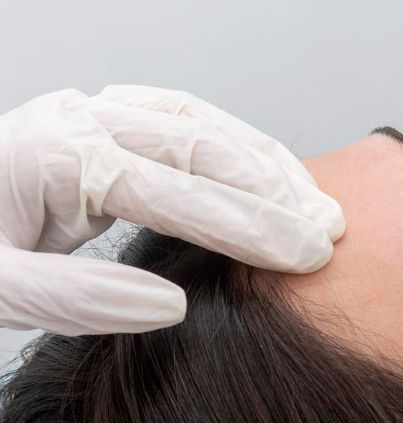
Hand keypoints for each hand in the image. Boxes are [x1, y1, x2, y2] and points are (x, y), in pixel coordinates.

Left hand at [0, 85, 344, 334]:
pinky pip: (180, 122)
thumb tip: (171, 307)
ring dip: (262, 163)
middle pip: (198, 142)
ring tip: (316, 206)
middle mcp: (75, 120)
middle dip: (271, 189)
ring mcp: (86, 115)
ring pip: (197, 122)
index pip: (173, 187)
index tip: (305, 256)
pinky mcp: (95, 127)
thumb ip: (73, 301)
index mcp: (54, 155)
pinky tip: (267, 177)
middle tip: (329, 234)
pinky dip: (232, 147)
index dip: (247, 224)